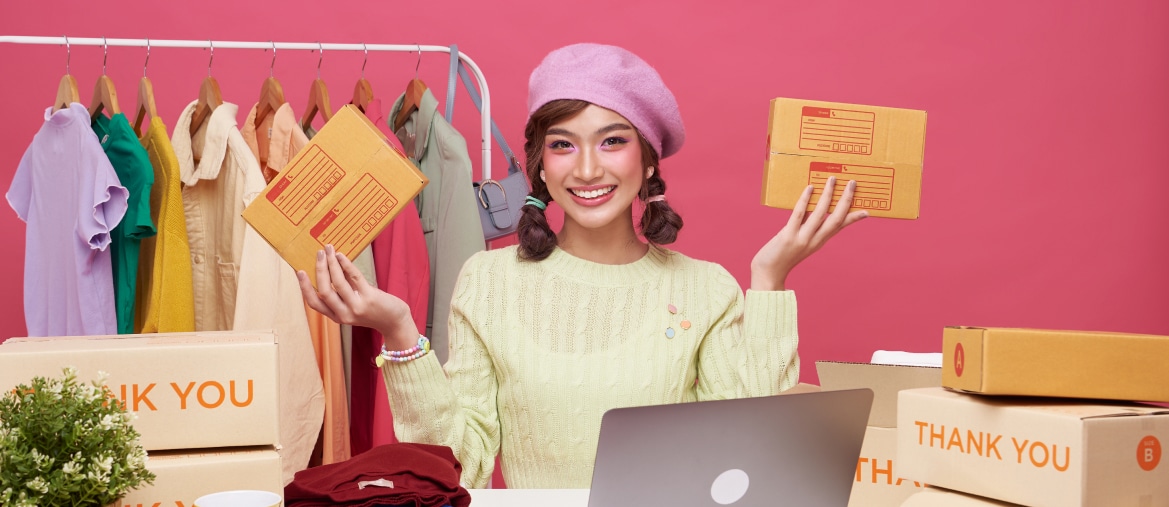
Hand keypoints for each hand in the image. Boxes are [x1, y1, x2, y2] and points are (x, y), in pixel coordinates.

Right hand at [298, 244, 418, 349]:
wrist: (395, 321)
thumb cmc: (374, 310)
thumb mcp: (353, 305)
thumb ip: (342, 291)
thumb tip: (331, 266)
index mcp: (337, 316)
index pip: (314, 303)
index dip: (304, 288)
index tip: (299, 271)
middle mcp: (344, 314)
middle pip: (323, 291)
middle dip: (319, 270)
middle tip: (318, 253)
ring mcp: (356, 307)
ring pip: (337, 283)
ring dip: (331, 264)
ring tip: (329, 250)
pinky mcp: (369, 298)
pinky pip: (354, 278)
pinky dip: (346, 264)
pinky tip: (341, 255)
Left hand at [751, 177, 867, 290]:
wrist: (767, 274)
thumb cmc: (781, 257)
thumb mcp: (799, 242)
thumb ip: (806, 227)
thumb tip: (810, 206)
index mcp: (819, 242)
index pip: (840, 227)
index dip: (854, 218)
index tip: (867, 211)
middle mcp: (814, 241)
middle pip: (836, 218)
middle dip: (846, 200)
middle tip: (852, 183)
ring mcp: (802, 239)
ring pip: (820, 214)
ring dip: (828, 195)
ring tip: (832, 180)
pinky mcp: (788, 236)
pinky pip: (799, 215)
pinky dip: (805, 200)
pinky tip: (810, 188)